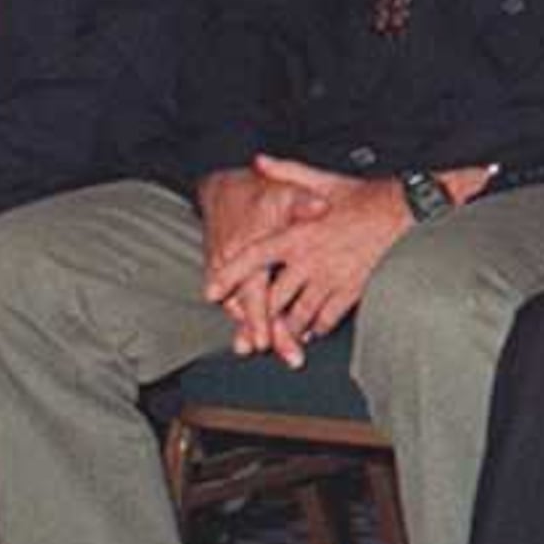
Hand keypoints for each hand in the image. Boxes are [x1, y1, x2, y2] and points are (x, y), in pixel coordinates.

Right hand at [198, 165, 311, 359]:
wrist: (222, 187)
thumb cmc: (257, 191)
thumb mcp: (283, 190)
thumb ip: (303, 201)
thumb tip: (321, 207)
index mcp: (246, 247)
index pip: (251, 290)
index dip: (259, 317)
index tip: (267, 340)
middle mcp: (231, 264)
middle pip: (247, 308)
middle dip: (264, 334)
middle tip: (289, 355)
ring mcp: (227, 271)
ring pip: (241, 309)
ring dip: (256, 331)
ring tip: (282, 353)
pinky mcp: (227, 274)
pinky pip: (238, 301)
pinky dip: (251, 319)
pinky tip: (268, 334)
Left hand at [238, 156, 412, 361]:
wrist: (409, 213)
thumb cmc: (367, 197)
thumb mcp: (324, 180)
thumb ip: (287, 171)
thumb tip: (259, 161)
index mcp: (298, 234)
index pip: (254, 257)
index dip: (229, 276)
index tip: (212, 291)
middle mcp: (311, 260)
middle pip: (273, 297)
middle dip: (259, 316)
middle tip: (249, 328)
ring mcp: (331, 279)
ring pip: (299, 313)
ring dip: (287, 326)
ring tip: (280, 333)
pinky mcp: (353, 291)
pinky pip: (327, 317)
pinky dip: (317, 326)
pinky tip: (313, 328)